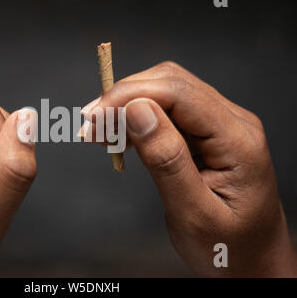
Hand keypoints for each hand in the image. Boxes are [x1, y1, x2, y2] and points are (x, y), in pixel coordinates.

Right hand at [82, 61, 296, 276]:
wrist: (253, 260)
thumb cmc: (229, 248)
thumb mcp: (194, 213)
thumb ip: (167, 160)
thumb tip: (136, 110)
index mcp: (238, 141)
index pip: (180, 94)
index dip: (131, 96)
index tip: (94, 117)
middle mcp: (233, 123)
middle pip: (172, 83)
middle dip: (124, 97)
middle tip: (90, 127)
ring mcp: (221, 125)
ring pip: (167, 92)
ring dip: (127, 104)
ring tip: (99, 132)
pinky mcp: (207, 133)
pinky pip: (168, 111)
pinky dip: (137, 117)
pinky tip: (120, 135)